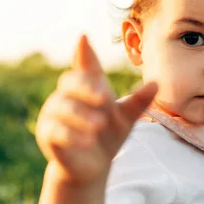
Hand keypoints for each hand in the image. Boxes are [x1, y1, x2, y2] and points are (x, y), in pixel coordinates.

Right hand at [35, 35, 157, 184]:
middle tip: (104, 97)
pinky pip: (56, 131)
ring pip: (63, 107)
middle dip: (86, 87)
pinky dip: (72, 134)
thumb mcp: (127, 118)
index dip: (83, 52)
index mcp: (87, 85)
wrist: (92, 167)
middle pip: (71, 82)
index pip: (85, 65)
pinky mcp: (47, 134)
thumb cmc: (108, 135)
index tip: (83, 37)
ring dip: (81, 115)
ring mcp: (54, 113)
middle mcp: (67, 95)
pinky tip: (88, 140)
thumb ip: (139, 101)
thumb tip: (156, 83)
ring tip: (99, 125)